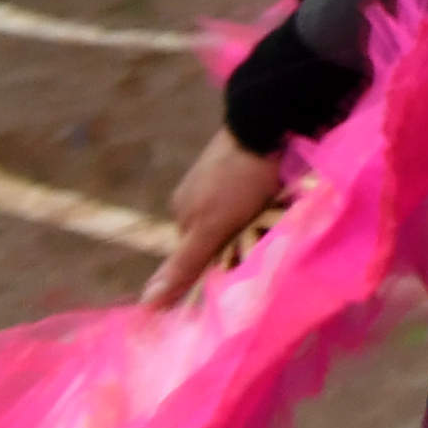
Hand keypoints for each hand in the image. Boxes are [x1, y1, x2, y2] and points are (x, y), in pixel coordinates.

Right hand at [147, 120, 288, 307]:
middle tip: (266, 235)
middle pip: (217, 236)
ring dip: (256, 221)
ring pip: (237, 217)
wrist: (266, 123)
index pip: (198, 256)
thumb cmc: (239, 180)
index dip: (221, 261)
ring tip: (278, 213)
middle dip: (239, 241)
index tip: (246, 261)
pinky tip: (280, 195)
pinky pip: (252, 195)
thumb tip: (146, 304)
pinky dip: (264, 201)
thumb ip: (184, 264)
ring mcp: (218, 178)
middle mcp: (195, 196)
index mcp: (181, 211)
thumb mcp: (212, 228)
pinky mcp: (244, 164)